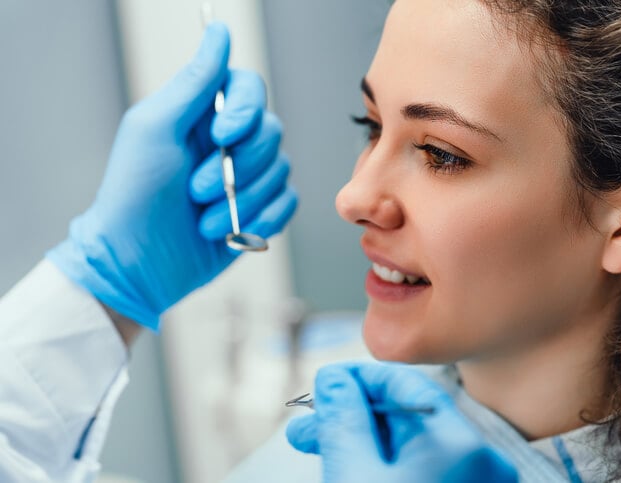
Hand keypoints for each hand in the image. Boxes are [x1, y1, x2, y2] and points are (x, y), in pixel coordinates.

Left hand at [47, 23, 296, 329]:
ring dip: (242, 200)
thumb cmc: (134, 196)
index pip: (249, 88)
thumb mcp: (156, 128)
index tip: (219, 136)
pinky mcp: (259, 210)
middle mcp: (229, 143)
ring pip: (281, 169)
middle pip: (270, 131)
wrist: (138, 266)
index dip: (244, 110)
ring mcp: (246, 178)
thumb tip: (219, 32)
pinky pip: (288, 202)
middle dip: (237, 167)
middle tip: (196, 190)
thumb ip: (195, 81)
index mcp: (202, 116)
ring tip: (205, 220)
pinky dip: (264, 218)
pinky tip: (232, 233)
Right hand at [286, 363, 518, 482]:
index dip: (360, 379)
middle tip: (310, 413)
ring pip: (402, 443)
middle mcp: (476, 463)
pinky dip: (372, 459)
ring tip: (308, 437)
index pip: (408, 388)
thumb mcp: (354, 470)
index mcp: (464, 449)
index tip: (327, 380)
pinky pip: (409, 466)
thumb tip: (333, 379)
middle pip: (403, 416)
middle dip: (348, 411)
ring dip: (353, 436)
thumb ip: (344, 417)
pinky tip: (337, 453)